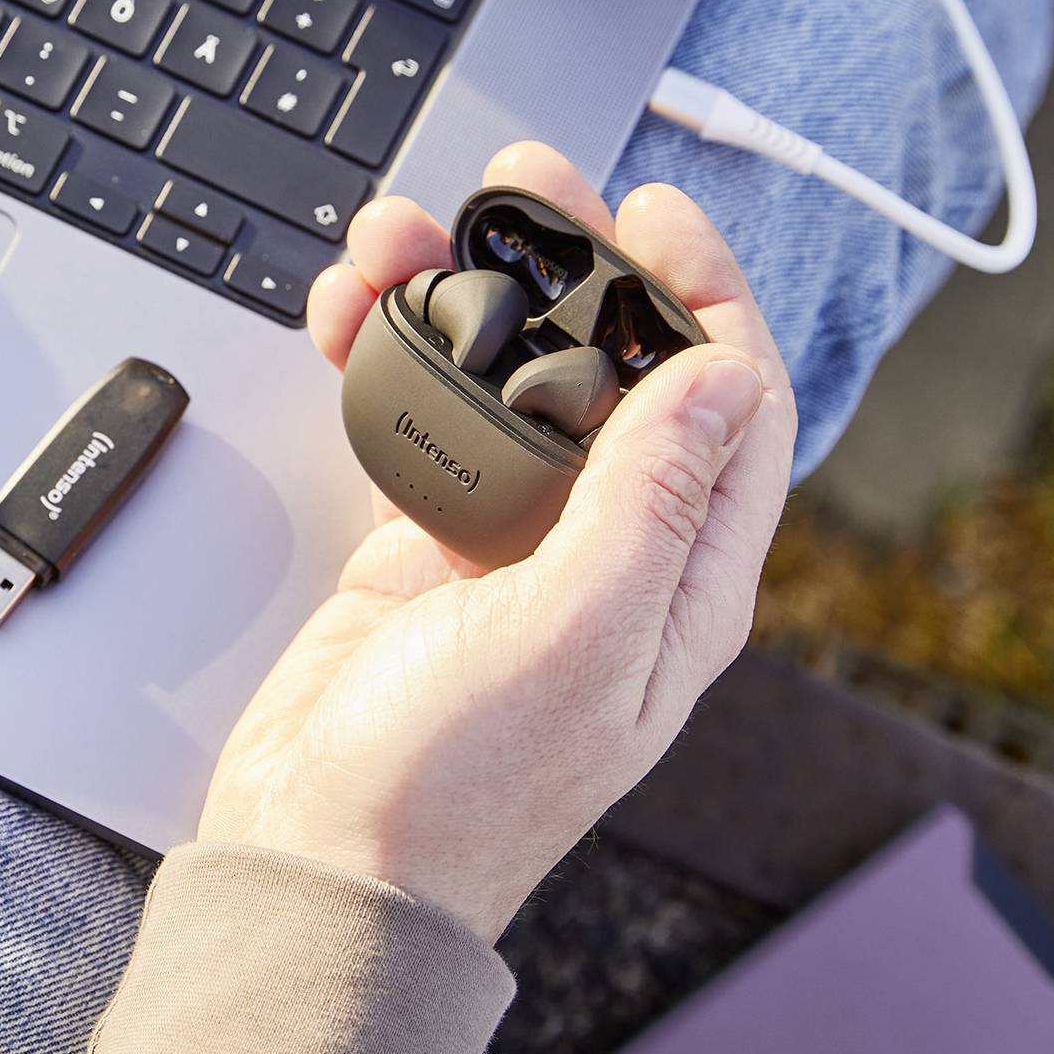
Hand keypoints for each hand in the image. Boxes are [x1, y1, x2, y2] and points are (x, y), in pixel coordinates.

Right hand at [198, 143, 796, 938]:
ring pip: (504, 379)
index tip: (654, 212)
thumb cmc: (456, 792)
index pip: (730, 405)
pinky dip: (386, 355)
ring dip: (459, 295)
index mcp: (683, 582)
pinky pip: (419, 420)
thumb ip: (651, 499)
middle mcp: (610, 555)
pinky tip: (351, 313)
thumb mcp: (579, 635)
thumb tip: (723, 378)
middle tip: (521, 186)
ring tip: (400, 231)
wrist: (323, 868)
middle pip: (612, 369)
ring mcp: (512, 549)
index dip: (706, 295)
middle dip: (571, 263)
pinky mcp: (422, 549)